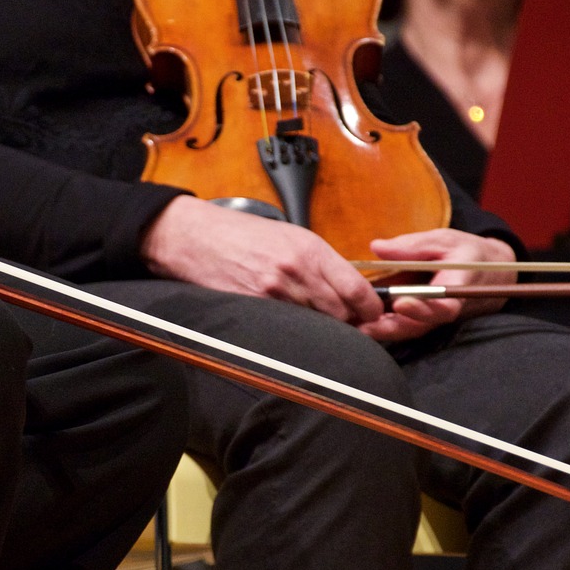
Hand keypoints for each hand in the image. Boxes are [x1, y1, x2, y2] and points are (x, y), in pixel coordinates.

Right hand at [141, 195, 384, 325]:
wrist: (195, 238)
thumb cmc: (241, 235)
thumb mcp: (289, 236)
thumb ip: (320, 262)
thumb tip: (350, 289)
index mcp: (311, 250)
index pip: (357, 290)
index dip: (371, 310)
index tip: (373, 317)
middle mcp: (297, 272)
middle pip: (342, 315)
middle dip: (349, 325)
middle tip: (348, 328)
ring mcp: (276, 293)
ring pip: (317, 327)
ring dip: (322, 331)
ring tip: (317, 330)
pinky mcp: (256, 309)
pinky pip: (289, 330)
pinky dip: (296, 334)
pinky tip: (292, 331)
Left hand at [362, 228, 516, 341]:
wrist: (490, 271)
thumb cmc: (466, 252)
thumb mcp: (444, 239)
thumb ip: (412, 245)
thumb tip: (376, 247)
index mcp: (460, 287)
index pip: (445, 306)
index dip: (424, 308)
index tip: (400, 303)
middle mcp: (450, 309)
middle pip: (422, 325)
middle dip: (393, 327)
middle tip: (365, 325)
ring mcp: (438, 319)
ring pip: (412, 330)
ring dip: (385, 331)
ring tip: (357, 327)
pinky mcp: (428, 321)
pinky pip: (408, 328)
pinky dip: (386, 328)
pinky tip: (362, 324)